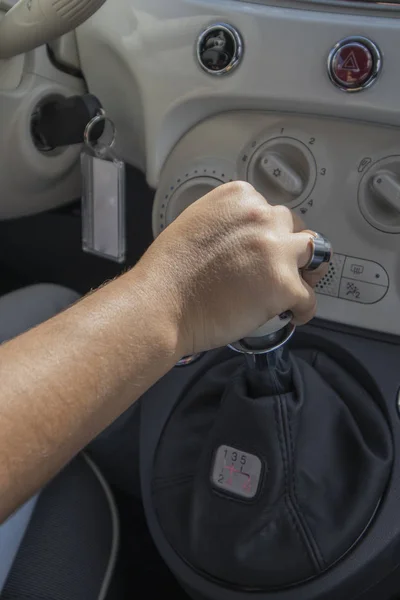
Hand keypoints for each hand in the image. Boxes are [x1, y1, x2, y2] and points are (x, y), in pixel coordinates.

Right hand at [140, 181, 328, 355]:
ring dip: (303, 271)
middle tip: (278, 267)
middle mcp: (262, 217)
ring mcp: (276, 250)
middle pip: (293, 227)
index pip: (268, 210)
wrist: (161, 304)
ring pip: (311, 253)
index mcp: (239, 198)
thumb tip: (240, 242)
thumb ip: (226, 223)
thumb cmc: (168, 273)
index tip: (261, 248)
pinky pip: (309, 297)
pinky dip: (302, 308)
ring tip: (294, 287)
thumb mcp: (196, 224)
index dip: (266, 233)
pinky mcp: (284, 284)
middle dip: (286, 247)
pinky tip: (292, 314)